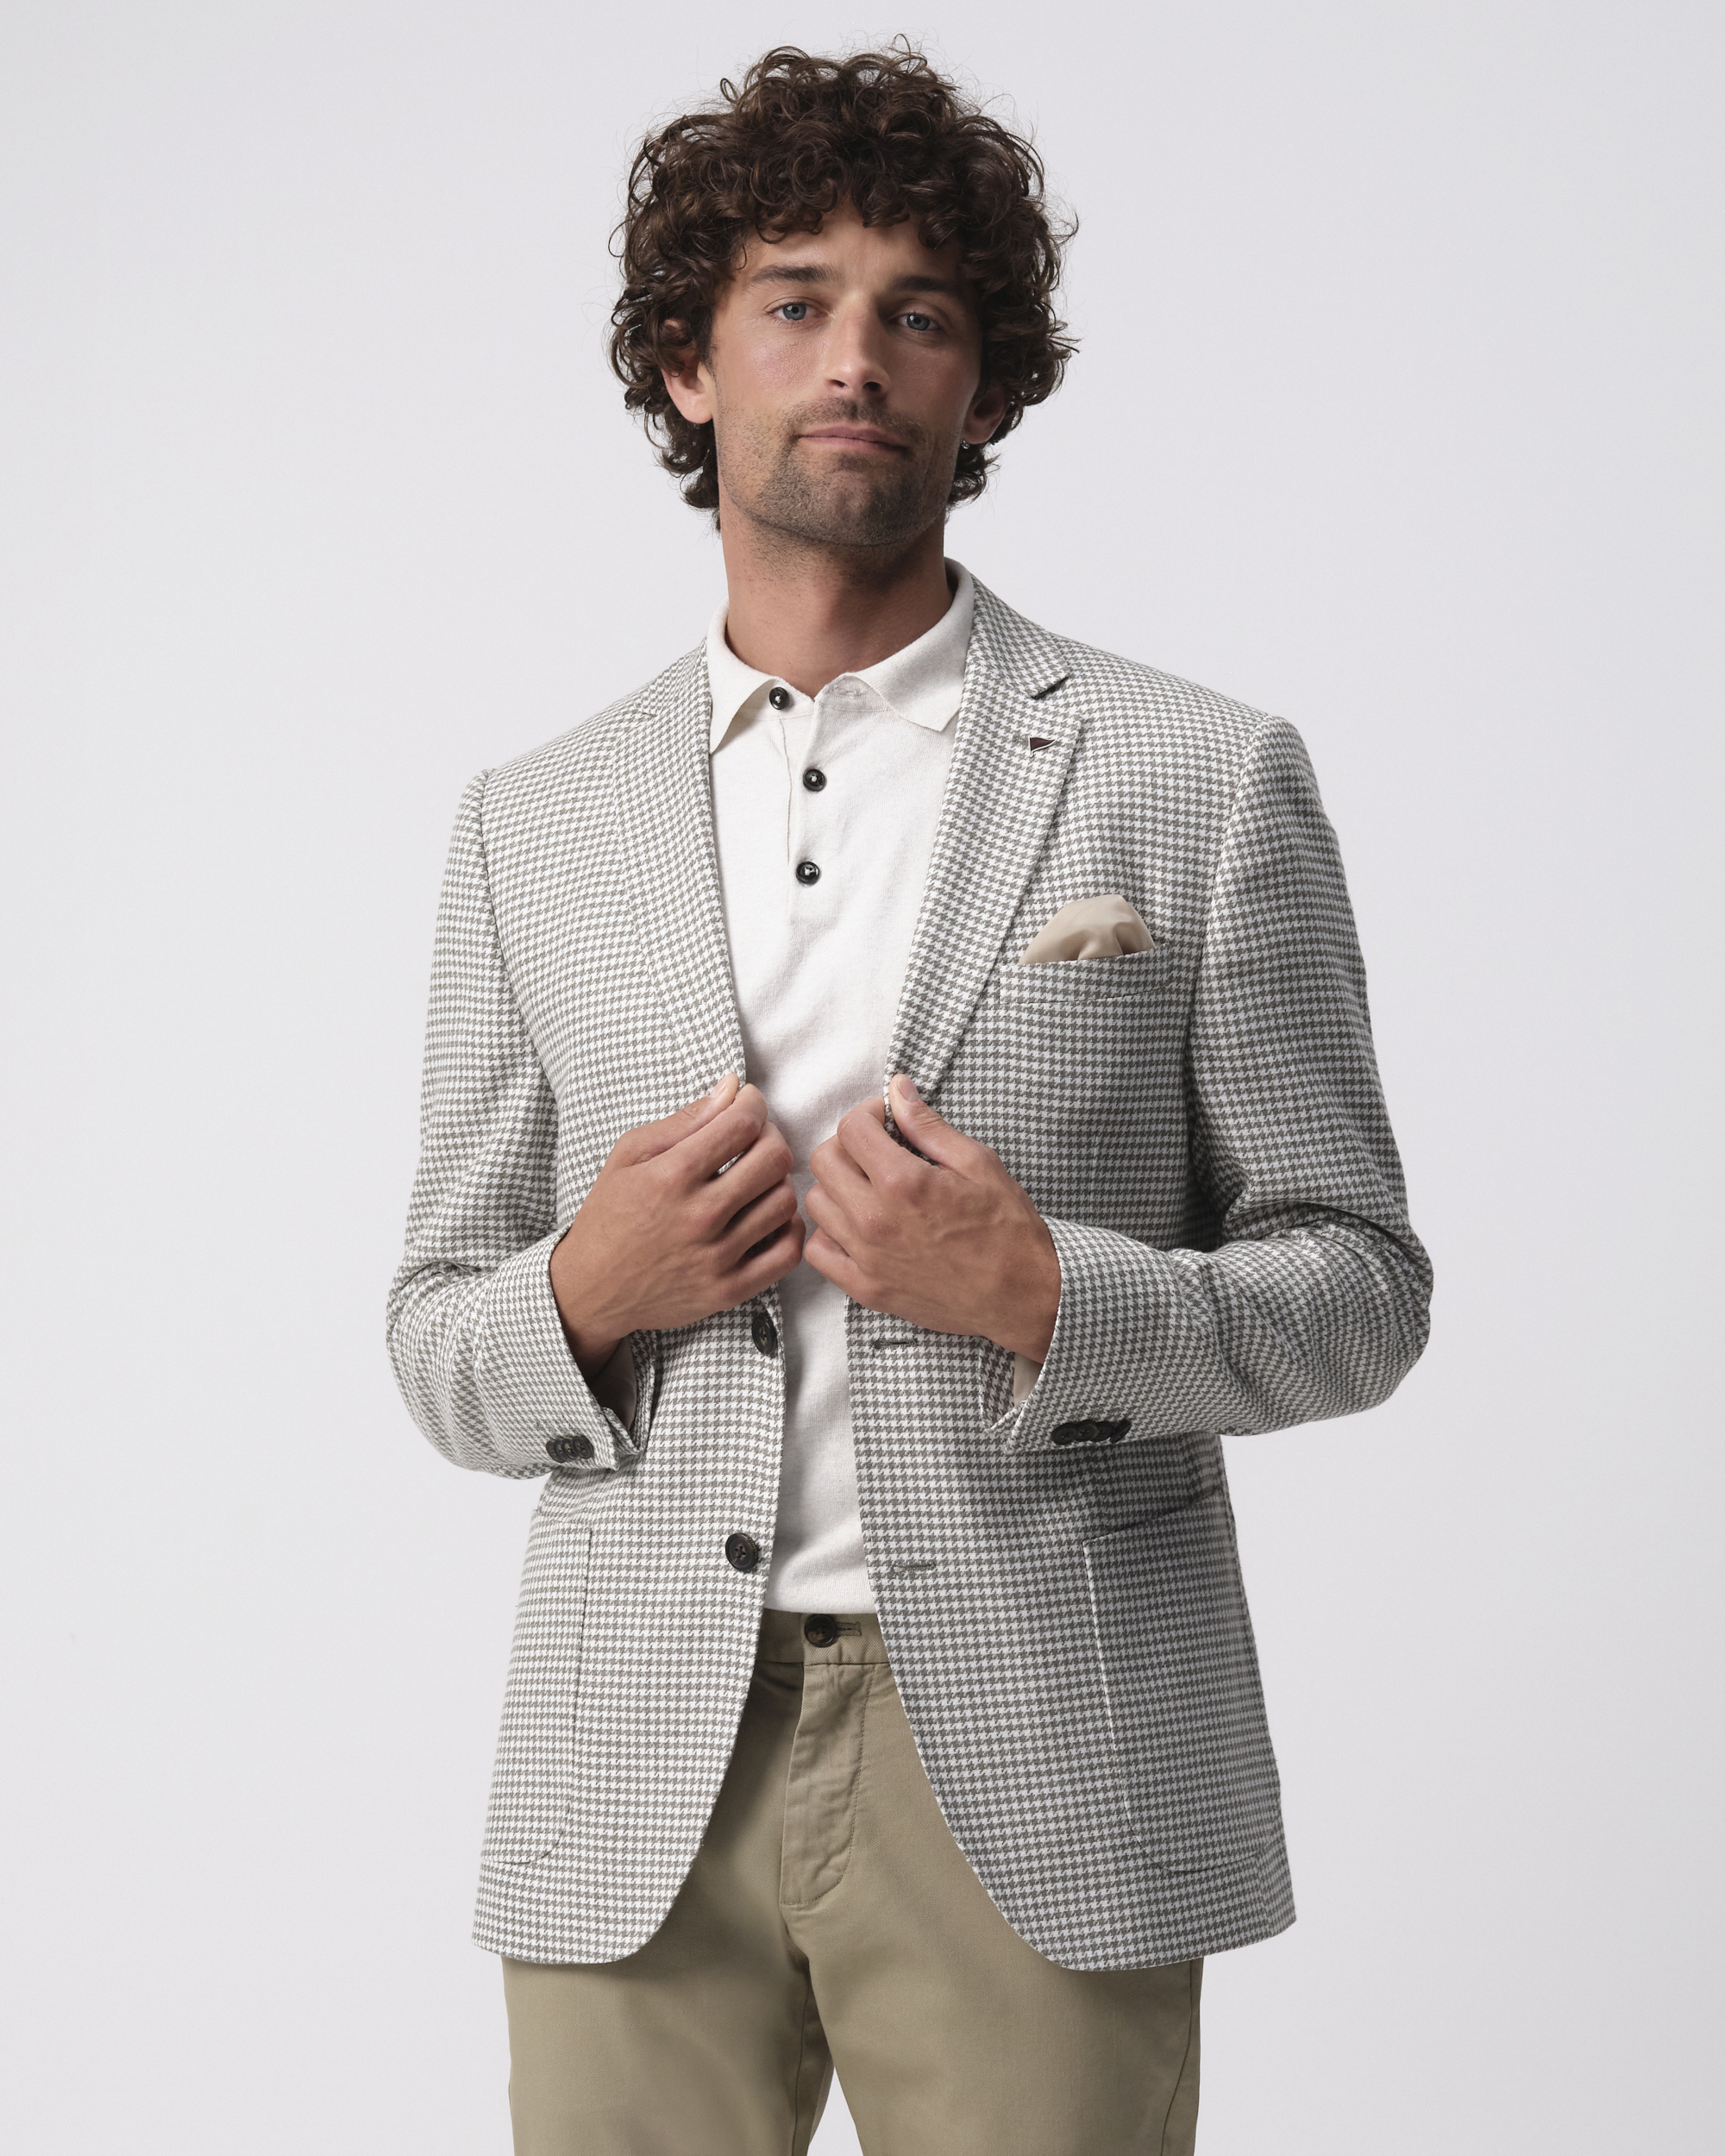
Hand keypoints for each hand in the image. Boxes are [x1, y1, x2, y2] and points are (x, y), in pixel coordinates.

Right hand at [549, 1074, 803, 1376]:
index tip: (746, 1105)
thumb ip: (685, 1120)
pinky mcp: (730, 1290)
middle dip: (770, 1138)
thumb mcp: (629, 1156)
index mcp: (672, 1176)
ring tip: (756, 1181)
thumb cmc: (609, 1217)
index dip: (753, 1104)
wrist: (592, 1290)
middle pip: (775, 1159)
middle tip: (753, 1141)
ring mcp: (717, 1257)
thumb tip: (732, 1087)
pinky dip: (789, 1227)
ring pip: (785, 1201)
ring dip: (777, 1182)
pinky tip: (769, 1217)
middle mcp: (700, 1216)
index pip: (743, 1123)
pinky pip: (788, 1252)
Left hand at [804, 1074, 1059, 1360]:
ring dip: (838, 1187)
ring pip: (817, 1203)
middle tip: (877, 1150)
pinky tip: (857, 1226)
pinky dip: (829, 1233)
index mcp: (903, 1183)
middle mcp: (875, 1219)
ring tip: (869, 1188)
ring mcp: (866, 1257)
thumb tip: (897, 1090)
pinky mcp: (866, 1288)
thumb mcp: (979, 1164)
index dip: (869, 1114)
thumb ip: (929, 1126)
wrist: (1021, 1297)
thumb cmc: (1008, 1230)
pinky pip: (818, 1251)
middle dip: (849, 1145)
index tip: (886, 1120)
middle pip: (824, 1161)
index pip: (851, 1129)